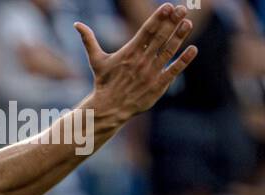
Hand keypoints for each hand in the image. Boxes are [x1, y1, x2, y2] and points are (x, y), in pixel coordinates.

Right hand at [75, 4, 197, 123]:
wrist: (107, 110)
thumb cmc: (103, 83)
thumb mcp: (96, 61)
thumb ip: (89, 41)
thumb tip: (76, 25)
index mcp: (128, 53)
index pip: (147, 31)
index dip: (159, 17)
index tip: (169, 6)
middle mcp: (141, 62)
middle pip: (160, 38)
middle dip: (172, 22)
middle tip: (183, 9)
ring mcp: (150, 75)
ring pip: (168, 52)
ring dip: (179, 37)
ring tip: (188, 23)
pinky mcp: (157, 87)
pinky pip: (172, 71)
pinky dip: (183, 61)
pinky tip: (193, 49)